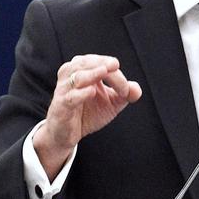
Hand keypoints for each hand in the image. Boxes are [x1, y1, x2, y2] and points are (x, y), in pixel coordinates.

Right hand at [33, 54, 141, 179]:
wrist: (67, 134)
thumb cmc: (88, 113)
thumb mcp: (111, 103)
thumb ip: (125, 95)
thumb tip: (137, 90)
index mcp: (83, 71)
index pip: (99, 64)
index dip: (115, 73)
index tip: (126, 90)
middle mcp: (71, 76)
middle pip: (85, 63)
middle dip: (101, 63)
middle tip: (114, 65)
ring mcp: (65, 91)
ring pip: (76, 77)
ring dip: (91, 74)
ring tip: (104, 72)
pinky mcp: (61, 106)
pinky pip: (70, 97)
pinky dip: (81, 93)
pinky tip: (92, 92)